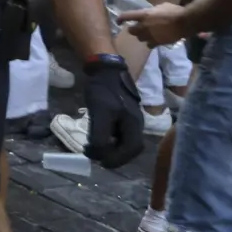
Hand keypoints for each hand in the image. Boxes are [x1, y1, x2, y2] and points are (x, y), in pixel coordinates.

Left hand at [82, 54, 143, 168]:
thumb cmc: (104, 90)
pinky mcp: (123, 115)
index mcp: (134, 124)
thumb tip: (98, 153)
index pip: (132, 149)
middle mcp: (136, 124)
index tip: (100, 161)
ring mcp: (131, 119)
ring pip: (125, 142)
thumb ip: (100, 135)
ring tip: (95, 149)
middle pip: (130, 148)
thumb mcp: (100, 113)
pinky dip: (110, 140)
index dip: (117, 159)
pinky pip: (119, 134)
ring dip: (112, 149)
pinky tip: (98, 138)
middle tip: (97, 157)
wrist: (107, 70)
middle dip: (114, 156)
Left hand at [119, 3, 188, 47]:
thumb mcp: (161, 6)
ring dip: (141, 36)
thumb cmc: (174, 12)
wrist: (184, 23)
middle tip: (136, 28)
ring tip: (147, 34)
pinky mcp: (156, 43)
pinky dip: (150, 43)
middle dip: (132, 29)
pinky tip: (154, 40)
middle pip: (131, 31)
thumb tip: (150, 13)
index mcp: (144, 15)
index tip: (118, 21)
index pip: (126, 16)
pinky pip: (149, 45)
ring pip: (139, 38)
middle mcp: (144, 26)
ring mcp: (149, 35)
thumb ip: (152, 11)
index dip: (120, 19)